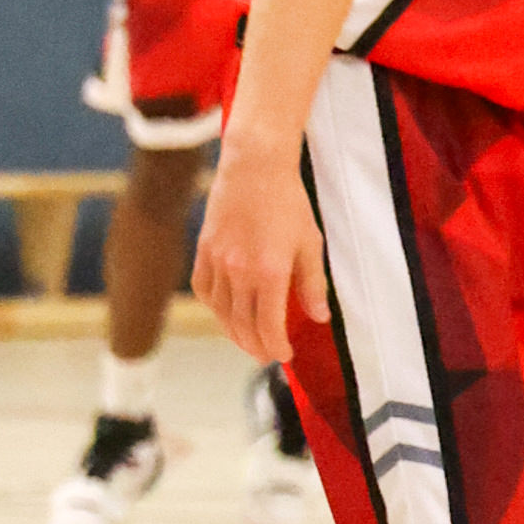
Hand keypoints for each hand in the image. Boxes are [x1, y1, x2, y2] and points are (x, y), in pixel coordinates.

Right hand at [192, 149, 327, 362]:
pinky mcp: (203, 250)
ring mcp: (217, 261)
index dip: (276, 347)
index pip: (268, 326)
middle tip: (265, 355)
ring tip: (247, 339)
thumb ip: (312, 284)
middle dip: (255, 346)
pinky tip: (225, 313)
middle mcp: (238, 271)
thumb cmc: (287, 202)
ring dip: (234, 331)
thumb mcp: (310, 243)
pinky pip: (204, 290)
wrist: (255, 167)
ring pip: (221, 312)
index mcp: (269, 272)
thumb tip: (319, 317)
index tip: (283, 355)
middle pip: (242, 325)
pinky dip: (215, 307)